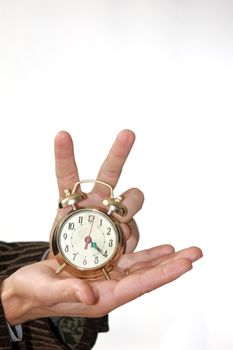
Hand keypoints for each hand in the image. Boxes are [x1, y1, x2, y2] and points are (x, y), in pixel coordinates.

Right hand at [1, 245, 201, 324]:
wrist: (26, 288)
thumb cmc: (33, 292)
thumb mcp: (47, 291)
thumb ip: (69, 292)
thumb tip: (92, 296)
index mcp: (100, 298)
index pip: (138, 286)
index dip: (162, 275)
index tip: (184, 264)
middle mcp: (109, 288)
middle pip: (147, 276)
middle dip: (172, 265)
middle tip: (195, 254)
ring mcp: (107, 276)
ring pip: (142, 267)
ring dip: (164, 258)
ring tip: (185, 251)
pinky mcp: (102, 266)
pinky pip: (130, 260)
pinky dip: (147, 255)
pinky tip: (161, 249)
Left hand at [49, 129, 143, 256]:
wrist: (82, 268)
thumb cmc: (68, 252)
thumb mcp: (61, 245)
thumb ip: (80, 243)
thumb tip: (107, 244)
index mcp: (73, 201)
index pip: (67, 174)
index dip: (64, 155)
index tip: (62, 135)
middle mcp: (97, 200)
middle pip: (109, 171)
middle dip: (118, 152)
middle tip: (128, 134)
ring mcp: (115, 212)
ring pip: (133, 197)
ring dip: (131, 208)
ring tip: (120, 227)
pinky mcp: (128, 227)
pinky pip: (135, 227)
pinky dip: (130, 238)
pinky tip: (119, 249)